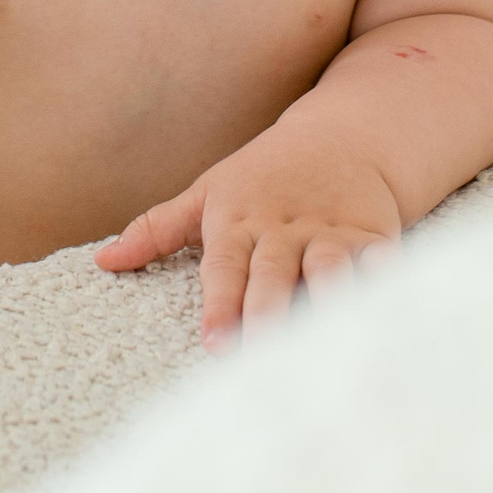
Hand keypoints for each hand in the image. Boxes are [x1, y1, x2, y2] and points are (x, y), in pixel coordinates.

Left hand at [97, 121, 402, 354]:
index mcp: (237, 222)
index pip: (224, 268)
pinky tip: (390, 315)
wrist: (342, 137)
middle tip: (261, 355)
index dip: (220, 305)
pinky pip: (382, 264)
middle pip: (273, 275)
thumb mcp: (206, 194)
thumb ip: (156, 230)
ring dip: (329, 304)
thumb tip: (102, 261)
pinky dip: (387, 287)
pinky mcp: (375, 238)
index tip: (214, 344)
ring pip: (330, 271)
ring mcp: (331, 233)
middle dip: (267, 314)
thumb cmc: (262, 175)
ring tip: (328, 343)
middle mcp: (284, 229)